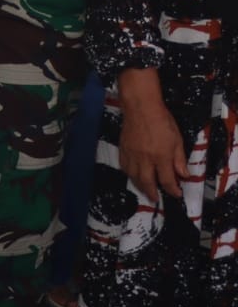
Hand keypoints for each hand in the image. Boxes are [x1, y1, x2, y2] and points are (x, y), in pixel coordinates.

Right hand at [117, 69, 186, 200]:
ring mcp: (132, 155)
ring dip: (140, 186)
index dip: (173, 190)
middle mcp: (145, 159)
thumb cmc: (162, 121)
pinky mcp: (123, 150)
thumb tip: (184, 175)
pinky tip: (134, 176)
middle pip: (147, 182)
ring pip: (134, 177)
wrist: (140, 108)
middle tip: (156, 199)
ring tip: (145, 190)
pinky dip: (130, 175)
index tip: (176, 194)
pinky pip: (125, 167)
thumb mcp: (177, 140)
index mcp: (161, 156)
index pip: (167, 180)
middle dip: (153, 193)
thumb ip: (179, 159)